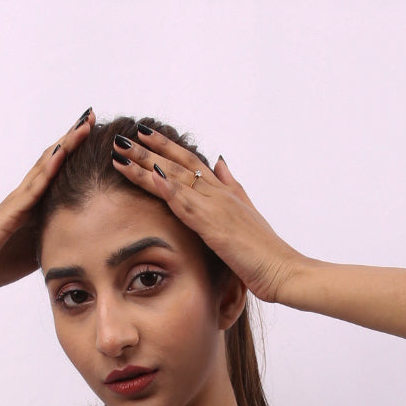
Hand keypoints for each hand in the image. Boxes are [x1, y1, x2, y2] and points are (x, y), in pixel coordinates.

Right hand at [0, 108, 95, 294]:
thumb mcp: (35, 250)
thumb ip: (52, 237)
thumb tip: (79, 239)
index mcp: (31, 206)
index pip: (56, 173)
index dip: (74, 152)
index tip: (93, 132)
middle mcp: (23, 197)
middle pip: (51, 160)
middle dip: (71, 138)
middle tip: (90, 115)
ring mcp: (15, 202)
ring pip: (43, 167)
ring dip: (64, 145)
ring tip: (82, 125)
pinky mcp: (8, 215)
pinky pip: (31, 190)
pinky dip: (47, 171)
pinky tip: (61, 154)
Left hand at [110, 127, 302, 304]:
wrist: (283, 270)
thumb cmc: (265, 251)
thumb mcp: (246, 212)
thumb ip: (231, 185)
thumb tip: (219, 162)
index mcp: (225, 191)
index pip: (191, 162)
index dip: (167, 148)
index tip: (145, 134)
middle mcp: (219, 193)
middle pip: (178, 165)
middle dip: (149, 150)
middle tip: (123, 137)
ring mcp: (216, 207)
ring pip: (175, 179)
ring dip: (146, 164)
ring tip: (122, 152)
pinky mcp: (214, 227)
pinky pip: (186, 204)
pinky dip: (168, 189)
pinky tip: (150, 176)